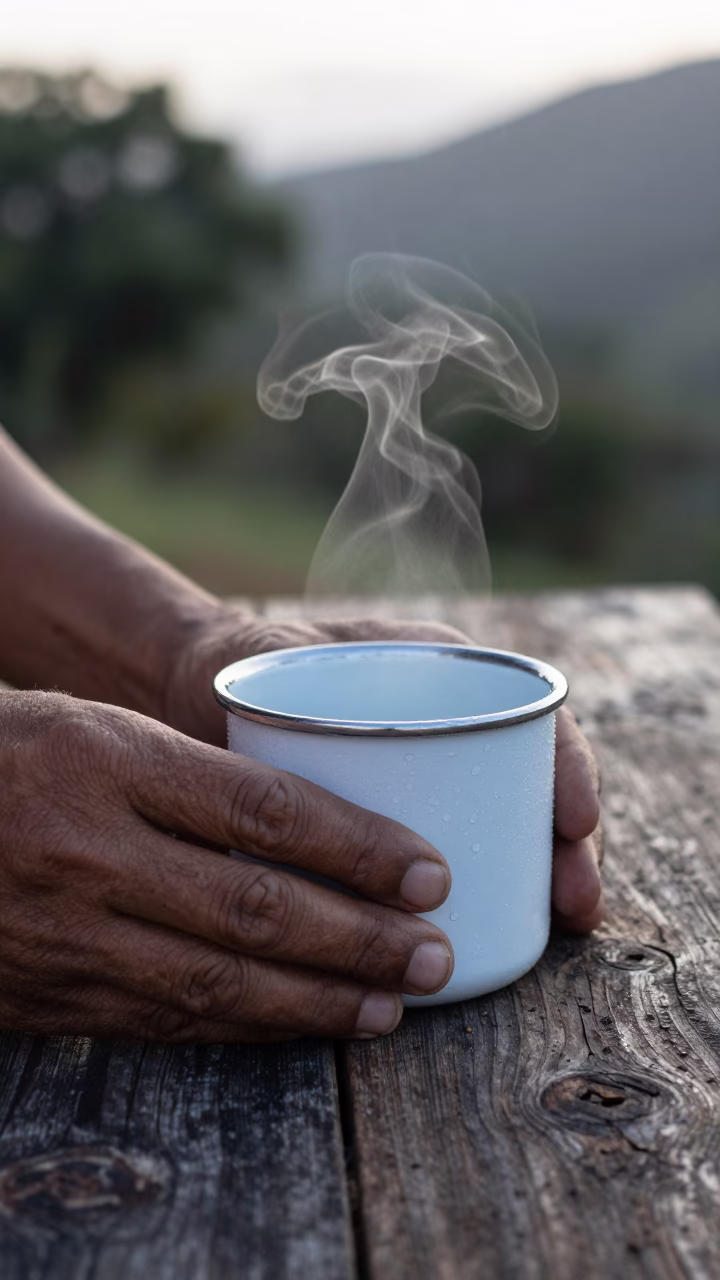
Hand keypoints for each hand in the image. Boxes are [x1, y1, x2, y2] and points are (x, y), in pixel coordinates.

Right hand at [0, 691, 454, 1041]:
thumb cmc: (15, 755)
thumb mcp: (98, 728)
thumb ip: (196, 774)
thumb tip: (321, 823)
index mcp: (110, 762)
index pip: (263, 809)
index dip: (357, 846)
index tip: (427, 870)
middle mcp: (91, 851)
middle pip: (256, 906)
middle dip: (361, 938)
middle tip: (435, 954)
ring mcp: (68, 931)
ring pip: (221, 980)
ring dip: (320, 999)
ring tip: (395, 1002)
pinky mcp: (53, 993)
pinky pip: (168, 1018)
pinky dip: (250, 1026)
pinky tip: (307, 1022)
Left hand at [164, 606, 603, 934]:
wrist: (216, 698)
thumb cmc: (246, 669)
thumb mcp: (268, 660)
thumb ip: (275, 676)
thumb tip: (279, 715)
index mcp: (436, 676)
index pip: (525, 711)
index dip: (565, 764)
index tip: (575, 821)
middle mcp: (449, 729)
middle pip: (533, 783)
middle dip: (571, 844)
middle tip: (578, 902)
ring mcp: (433, 782)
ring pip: (509, 830)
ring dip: (545, 877)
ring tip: (558, 924)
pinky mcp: (403, 832)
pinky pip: (462, 865)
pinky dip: (490, 900)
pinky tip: (496, 938)